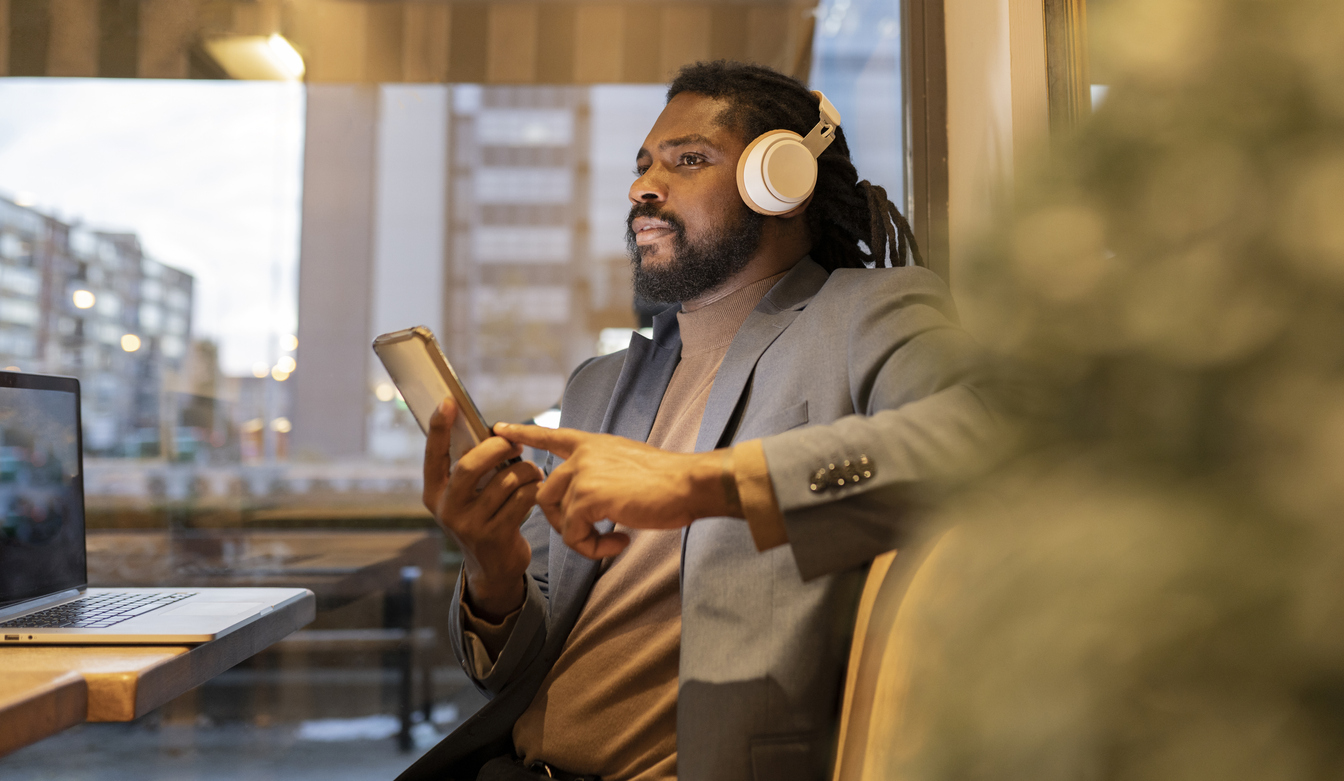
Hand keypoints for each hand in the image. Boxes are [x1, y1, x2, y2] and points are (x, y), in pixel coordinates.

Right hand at [423, 398, 542, 618]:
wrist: (493, 568)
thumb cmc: (483, 518)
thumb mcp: (466, 497)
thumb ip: (471, 469)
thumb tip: (492, 431)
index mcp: (434, 493)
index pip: (433, 455)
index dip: (438, 428)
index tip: (447, 402)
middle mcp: (446, 509)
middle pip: (470, 465)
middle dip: (497, 447)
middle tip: (514, 443)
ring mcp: (469, 525)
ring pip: (504, 481)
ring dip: (525, 470)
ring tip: (532, 471)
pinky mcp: (494, 536)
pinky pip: (521, 500)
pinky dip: (534, 489)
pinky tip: (536, 489)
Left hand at [493, 422, 736, 559]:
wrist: (687, 484)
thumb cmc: (666, 482)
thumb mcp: (626, 466)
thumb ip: (601, 474)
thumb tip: (587, 500)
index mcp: (593, 444)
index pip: (551, 435)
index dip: (524, 434)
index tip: (500, 430)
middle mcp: (582, 455)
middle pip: (545, 493)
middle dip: (561, 521)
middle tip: (594, 535)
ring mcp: (583, 473)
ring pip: (558, 516)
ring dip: (581, 538)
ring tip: (612, 540)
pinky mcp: (588, 496)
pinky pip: (573, 534)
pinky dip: (593, 548)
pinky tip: (620, 542)